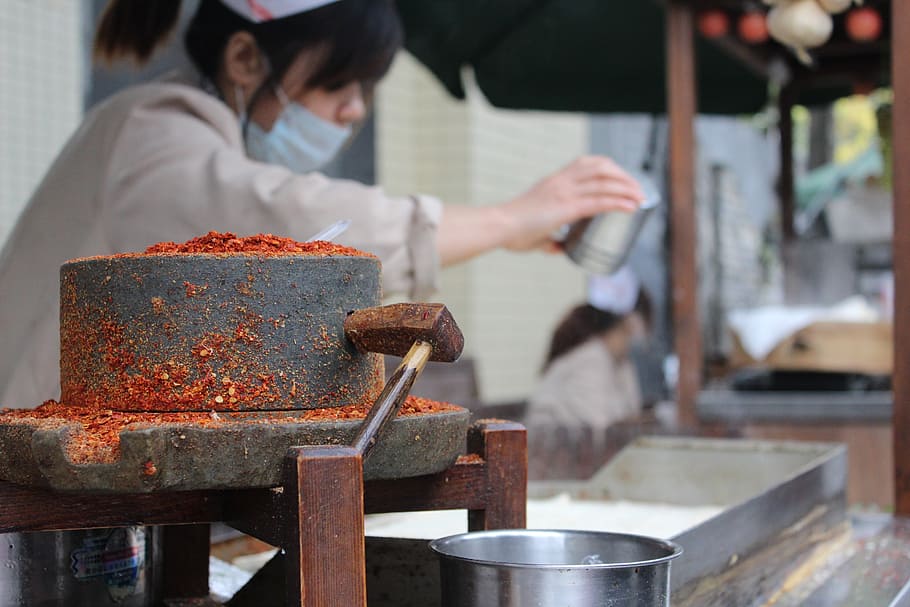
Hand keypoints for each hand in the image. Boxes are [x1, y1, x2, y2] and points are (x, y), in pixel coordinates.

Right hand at [498, 156, 645, 251]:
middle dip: (624, 176)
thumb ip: (549, 238)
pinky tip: (631, 206)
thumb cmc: (512, 229)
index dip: (610, 167)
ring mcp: (564, 193)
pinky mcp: (566, 208)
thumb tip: (558, 248)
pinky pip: (599, 201)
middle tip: (637, 190)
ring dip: (627, 188)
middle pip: (602, 167)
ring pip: (605, 182)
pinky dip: (619, 202)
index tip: (622, 179)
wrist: (499, 227)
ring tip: (640, 197)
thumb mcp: (536, 230)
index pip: (587, 163)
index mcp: (555, 182)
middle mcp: (562, 182)